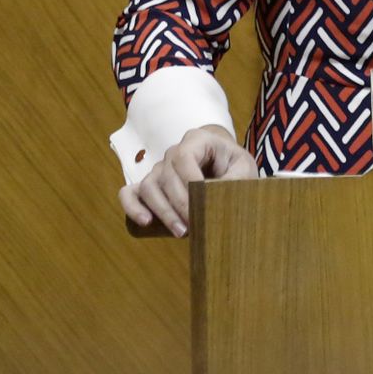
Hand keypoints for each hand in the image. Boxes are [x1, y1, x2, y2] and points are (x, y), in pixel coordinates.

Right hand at [118, 124, 255, 237]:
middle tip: (195, 227)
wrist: (223, 164)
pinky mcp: (147, 185)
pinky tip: (145, 222)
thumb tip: (215, 199)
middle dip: (180, 204)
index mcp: (197, 141)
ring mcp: (158, 169)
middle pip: (166, 176)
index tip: (202, 205)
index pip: (184, 157)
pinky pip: (128, 193)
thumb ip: (234, 179)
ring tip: (181, 232)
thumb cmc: (233, 165)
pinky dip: (132, 207)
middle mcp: (173, 152)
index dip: (189, 181)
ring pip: (149, 187)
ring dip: (163, 212)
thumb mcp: (243, 168)